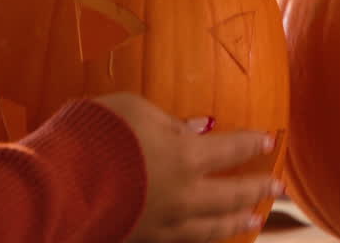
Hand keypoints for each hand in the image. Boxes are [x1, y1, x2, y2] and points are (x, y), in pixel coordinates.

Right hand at [92, 93, 281, 242]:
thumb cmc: (97, 133)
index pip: (229, 149)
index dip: (251, 144)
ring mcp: (164, 224)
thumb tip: (197, 129)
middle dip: (257, 189)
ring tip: (254, 220)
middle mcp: (184, 195)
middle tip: (278, 187)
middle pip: (230, 195)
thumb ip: (169, 122)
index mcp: (185, 156)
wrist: (61, 183)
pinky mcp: (143, 239)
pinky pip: (182, 242)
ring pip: (212, 228)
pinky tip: (207, 238)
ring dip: (237, 222)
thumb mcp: (135, 110)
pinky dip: (202, 240)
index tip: (269, 141)